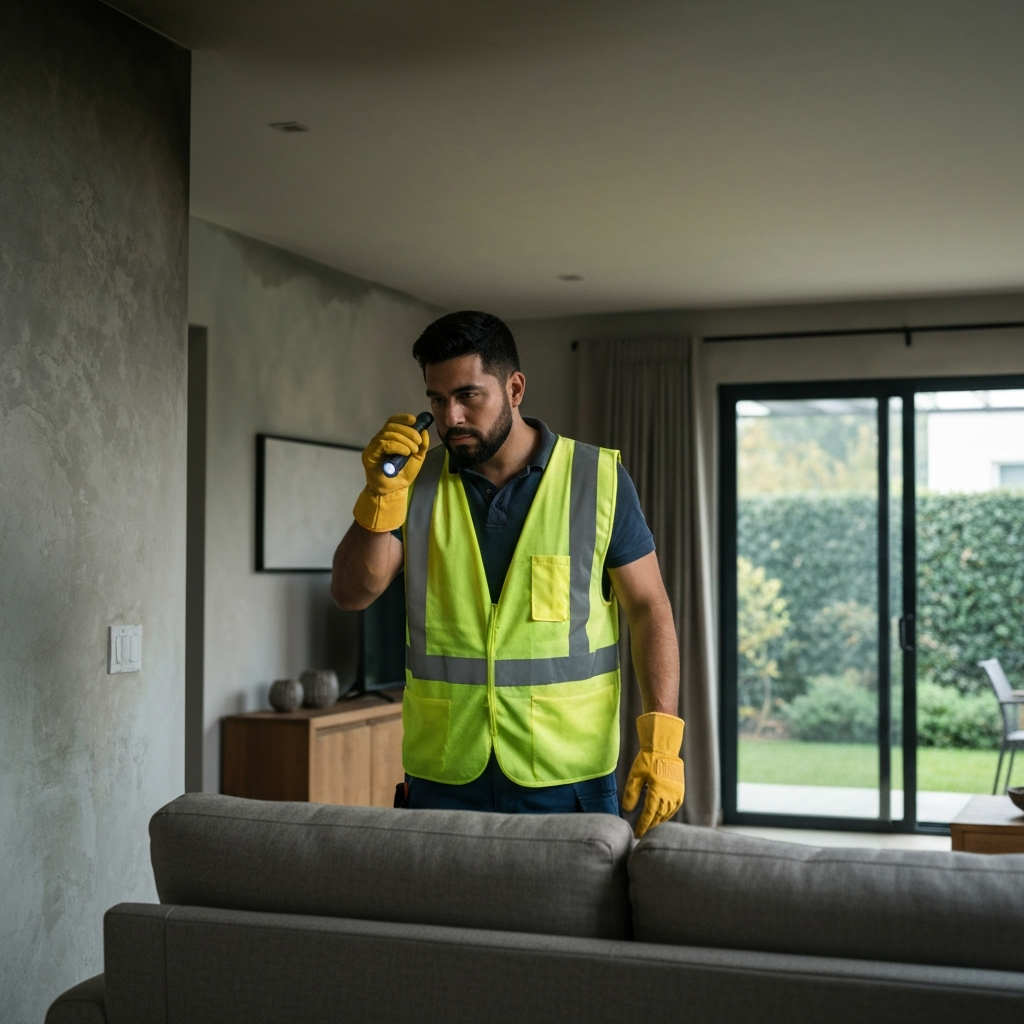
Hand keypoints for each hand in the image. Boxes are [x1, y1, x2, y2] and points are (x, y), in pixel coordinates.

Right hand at [362, 414, 429, 493]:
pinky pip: (384, 444)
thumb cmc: (403, 473)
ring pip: (388, 434)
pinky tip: (405, 452)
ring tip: (412, 451)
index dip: (403, 418)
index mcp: (390, 437)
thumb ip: (422, 445)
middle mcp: (380, 439)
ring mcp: (373, 446)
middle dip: (408, 431)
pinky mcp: (369, 454)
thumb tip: (424, 431)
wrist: (394, 490)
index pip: (393, 421)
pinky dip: (397, 446)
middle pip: (392, 426)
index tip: (414, 420)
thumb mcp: (417, 457)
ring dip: (404, 440)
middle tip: (418, 441)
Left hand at [621, 712, 684, 837]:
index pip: (649, 815)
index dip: (643, 826)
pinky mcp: (680, 790)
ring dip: (659, 821)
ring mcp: (677, 794)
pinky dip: (668, 814)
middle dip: (650, 826)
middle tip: (642, 833)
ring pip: (667, 813)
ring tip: (650, 826)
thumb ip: (631, 793)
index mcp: (657, 792)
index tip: (637, 834)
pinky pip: (674, 807)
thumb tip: (627, 809)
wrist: (664, 748)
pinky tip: (662, 816)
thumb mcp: (635, 775)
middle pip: (658, 816)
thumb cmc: (647, 760)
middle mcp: (669, 795)